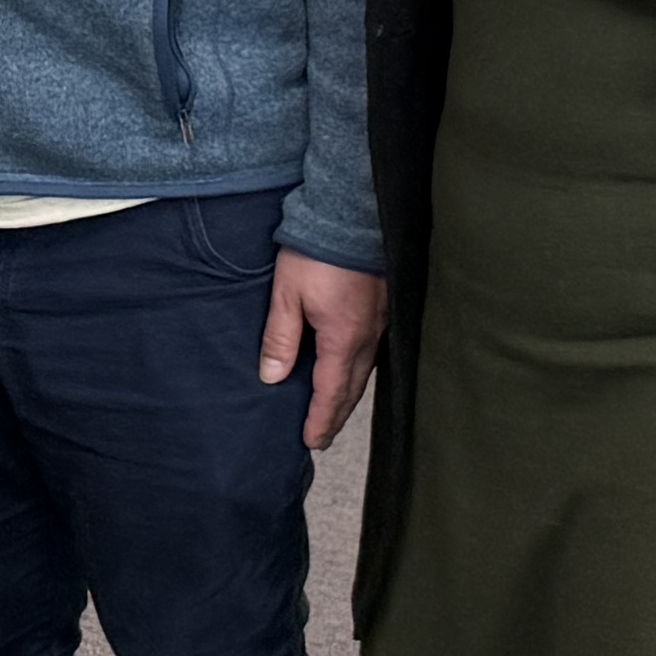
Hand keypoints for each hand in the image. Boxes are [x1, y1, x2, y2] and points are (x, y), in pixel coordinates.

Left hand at [257, 253, 387, 455]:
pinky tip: (352, 372)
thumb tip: (272, 377)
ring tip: (334, 412)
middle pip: (352, 389)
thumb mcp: (286, 295)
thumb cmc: (317, 251)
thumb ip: (280, 339)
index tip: (311, 441)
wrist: (351, 214)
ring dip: (349, 395)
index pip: (331, 392)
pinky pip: (374, 352)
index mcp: (343, 338)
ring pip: (366, 372)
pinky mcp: (383, 308)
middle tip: (322, 437)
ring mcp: (380, 322)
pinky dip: (360, 372)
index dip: (320, 419)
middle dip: (336, 415)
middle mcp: (368, 336)